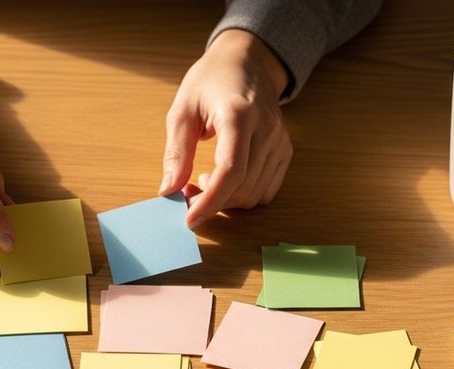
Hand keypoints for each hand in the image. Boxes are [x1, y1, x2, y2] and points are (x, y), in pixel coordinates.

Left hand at [161, 29, 292, 228]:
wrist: (247, 63)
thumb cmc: (210, 82)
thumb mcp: (182, 109)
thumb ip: (176, 152)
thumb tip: (168, 190)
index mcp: (238, 114)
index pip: (231, 170)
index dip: (210, 201)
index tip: (190, 220)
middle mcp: (266, 129)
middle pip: (242, 188)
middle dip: (212, 201)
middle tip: (186, 191)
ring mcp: (280, 141)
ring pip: (254, 195)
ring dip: (226, 201)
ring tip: (202, 182)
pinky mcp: (285, 151)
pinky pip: (266, 191)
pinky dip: (243, 196)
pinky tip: (225, 181)